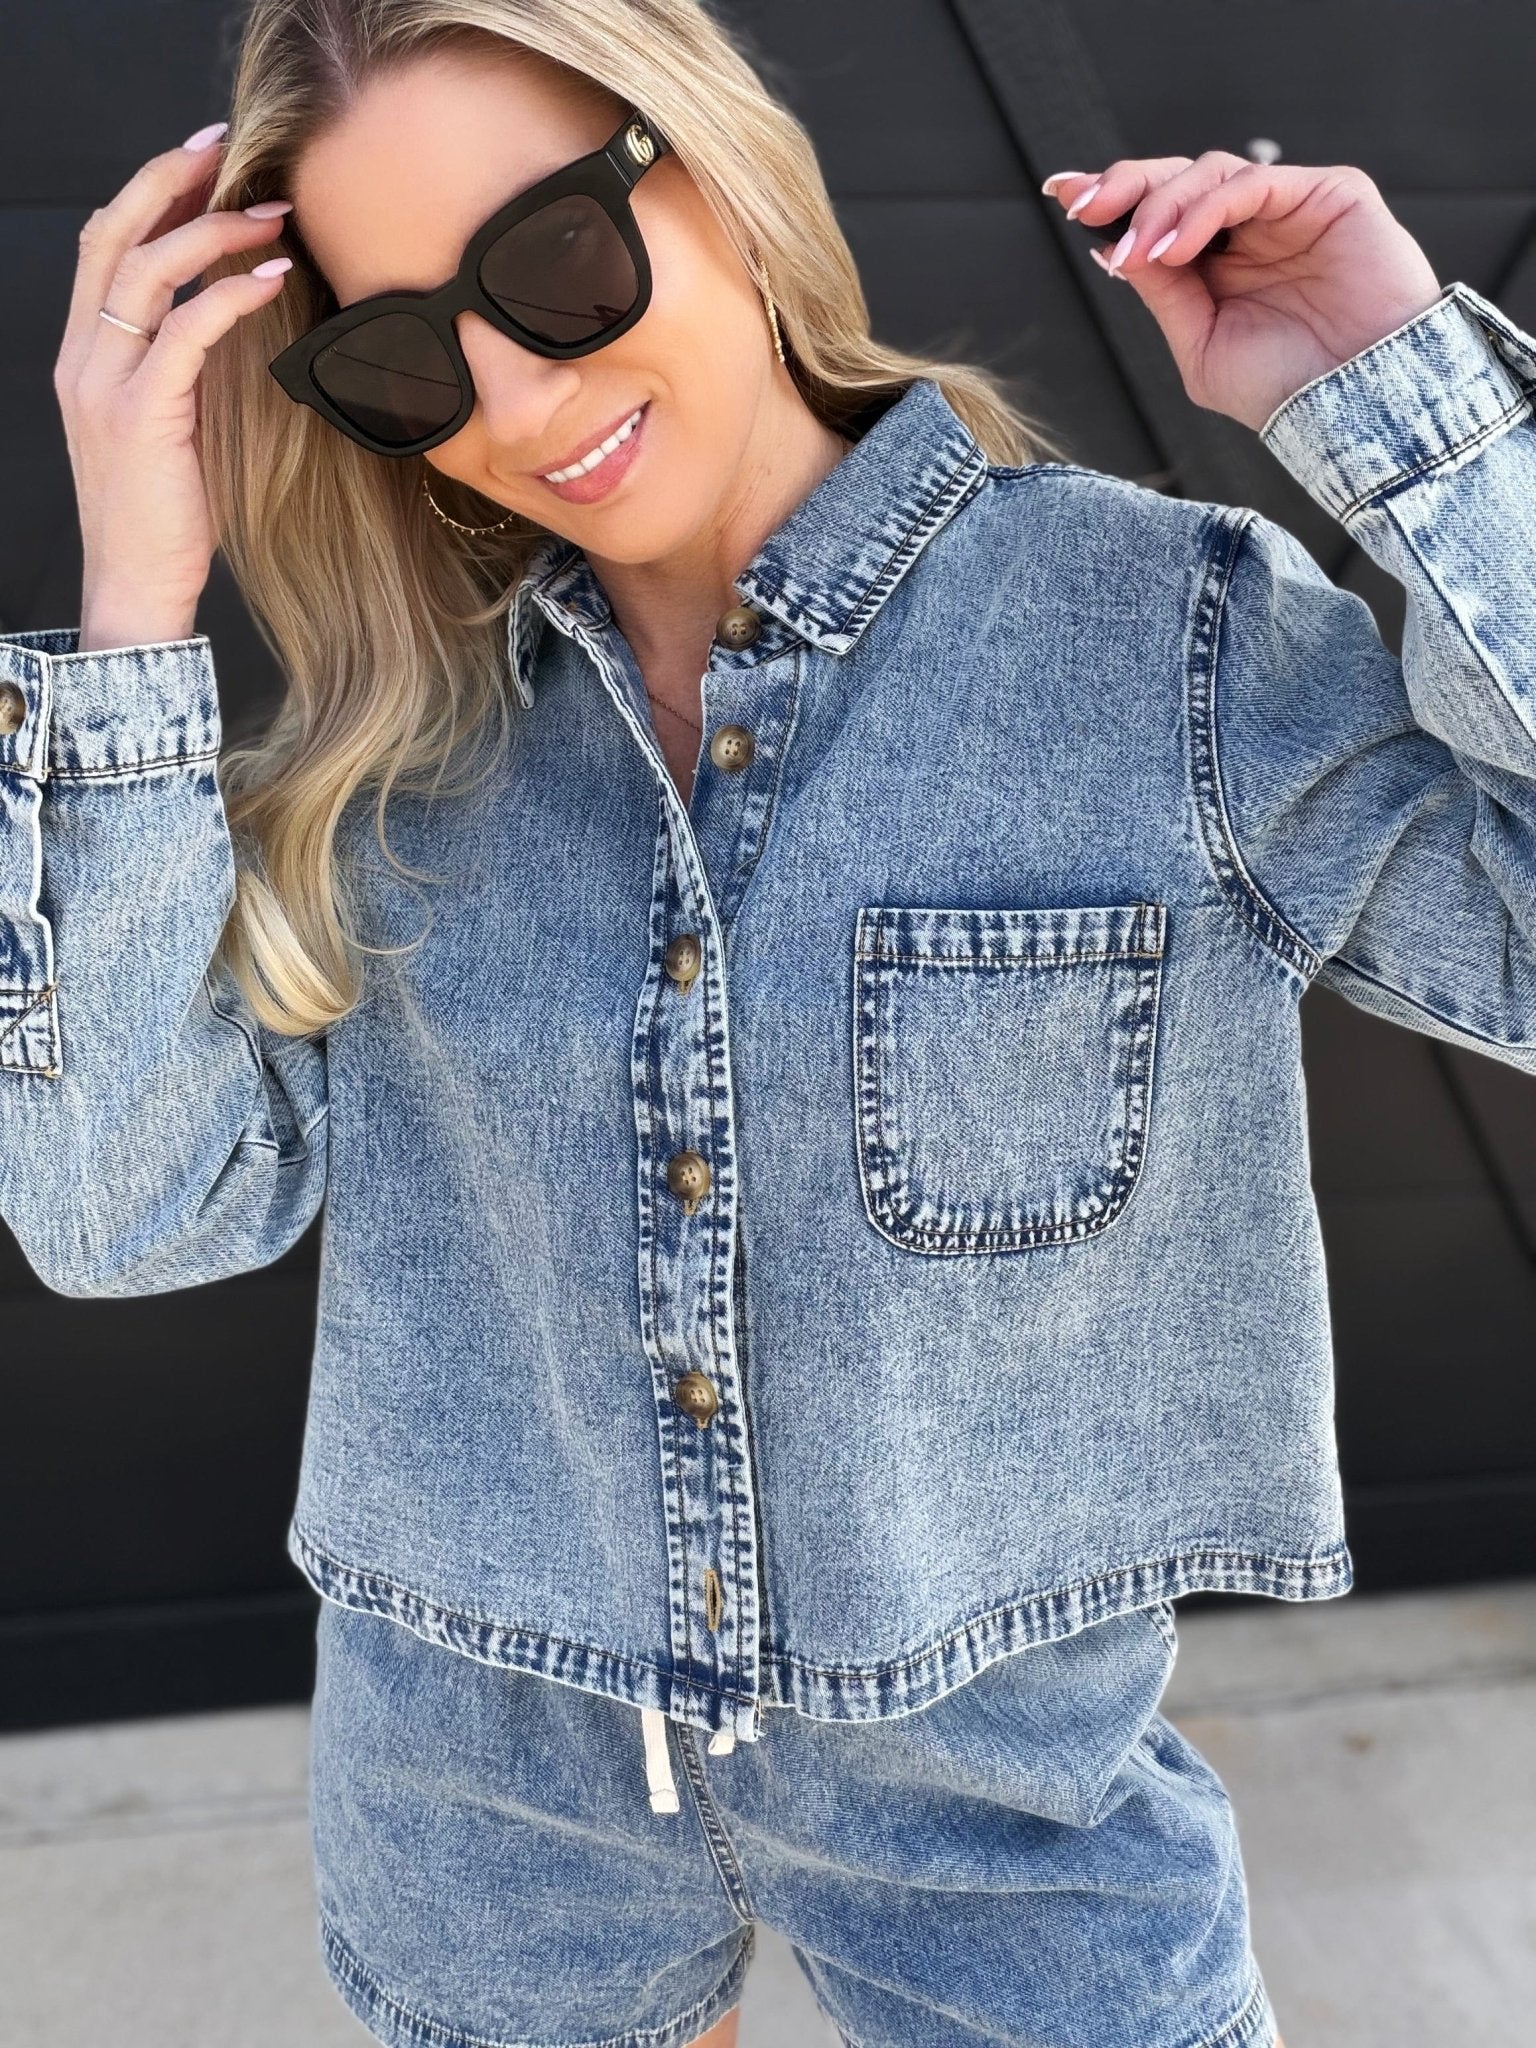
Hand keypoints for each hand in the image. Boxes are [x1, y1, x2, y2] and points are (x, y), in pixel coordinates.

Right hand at [52, 123, 294, 647]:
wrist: (136, 586)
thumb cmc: (165, 517)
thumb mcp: (169, 427)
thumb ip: (182, 370)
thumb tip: (234, 316)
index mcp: (83, 355)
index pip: (103, 247)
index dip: (147, 192)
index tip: (200, 157)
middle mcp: (84, 358)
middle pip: (113, 236)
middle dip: (168, 179)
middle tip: (226, 145)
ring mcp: (106, 384)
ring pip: (148, 271)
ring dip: (213, 231)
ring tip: (271, 213)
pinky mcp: (143, 415)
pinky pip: (187, 331)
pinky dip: (231, 294)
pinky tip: (272, 278)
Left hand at [1043, 153, 1442, 432]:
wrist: (1357, 407)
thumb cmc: (1287, 391)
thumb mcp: (1202, 348)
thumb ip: (1163, 294)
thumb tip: (1109, 247)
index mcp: (1221, 263)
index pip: (1160, 212)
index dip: (1112, 196)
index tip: (1060, 196)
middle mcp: (1252, 228)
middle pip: (1179, 178)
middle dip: (1124, 185)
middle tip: (1081, 205)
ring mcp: (1291, 207)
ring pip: (1210, 172)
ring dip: (1161, 208)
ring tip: (1137, 253)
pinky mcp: (1330, 192)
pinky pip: (1255, 181)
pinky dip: (1207, 209)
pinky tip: (1175, 248)